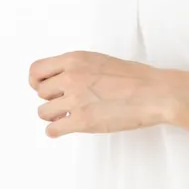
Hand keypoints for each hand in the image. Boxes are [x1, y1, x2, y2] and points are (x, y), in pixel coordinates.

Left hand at [29, 50, 175, 137]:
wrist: (153, 92)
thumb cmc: (134, 76)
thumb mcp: (99, 60)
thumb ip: (76, 67)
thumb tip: (60, 78)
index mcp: (75, 59)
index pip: (36, 70)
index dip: (37, 81)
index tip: (45, 87)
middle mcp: (71, 76)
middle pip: (39, 92)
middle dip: (50, 98)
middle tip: (63, 101)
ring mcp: (75, 99)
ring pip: (43, 112)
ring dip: (54, 115)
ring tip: (68, 114)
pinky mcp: (82, 121)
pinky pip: (53, 129)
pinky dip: (56, 130)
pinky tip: (67, 127)